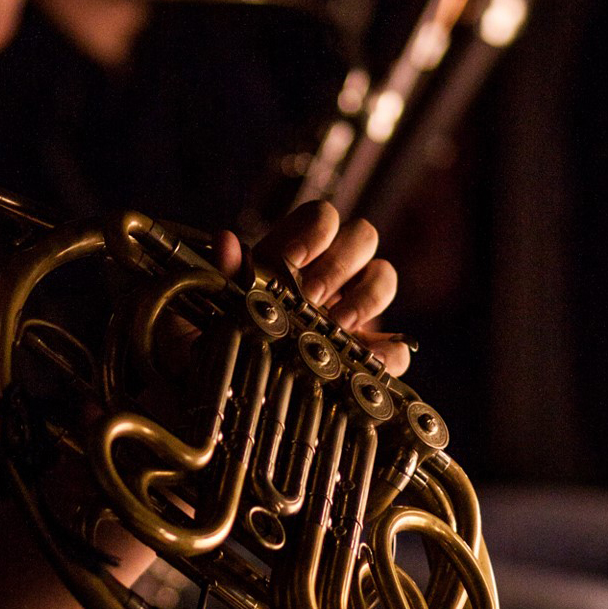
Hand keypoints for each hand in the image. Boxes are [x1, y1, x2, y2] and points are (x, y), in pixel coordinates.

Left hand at [215, 202, 409, 377]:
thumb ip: (220, 275)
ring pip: (384, 276)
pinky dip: (385, 352)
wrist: (226, 392)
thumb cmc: (217, 340)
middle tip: (312, 299)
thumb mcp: (211, 310)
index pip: (322, 217)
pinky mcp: (368, 354)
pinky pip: (396, 346)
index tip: (293, 262)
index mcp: (295, 253)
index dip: (315, 231)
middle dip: (338, 266)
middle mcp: (331, 274)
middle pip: (363, 236)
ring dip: (364, 299)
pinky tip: (359, 363)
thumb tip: (228, 242)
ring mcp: (354, 311)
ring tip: (334, 328)